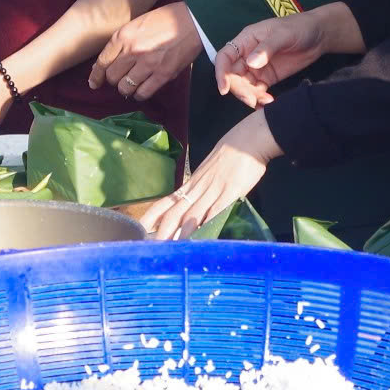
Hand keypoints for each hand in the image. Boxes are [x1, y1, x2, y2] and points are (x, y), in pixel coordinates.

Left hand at [88, 3, 199, 102]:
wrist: (193, 21)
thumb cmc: (165, 19)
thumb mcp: (137, 23)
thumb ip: (123, 41)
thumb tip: (109, 60)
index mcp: (123, 36)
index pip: (102, 62)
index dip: (95, 76)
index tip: (94, 83)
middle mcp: (132, 51)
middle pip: (112, 77)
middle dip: (113, 80)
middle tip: (120, 78)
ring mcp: (147, 64)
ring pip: (125, 88)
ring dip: (126, 88)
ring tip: (130, 85)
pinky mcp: (162, 75)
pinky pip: (143, 93)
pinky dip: (139, 94)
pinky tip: (141, 90)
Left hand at [139, 113, 278, 238]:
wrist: (248, 138)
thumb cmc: (230, 154)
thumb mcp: (209, 171)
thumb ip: (202, 190)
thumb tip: (195, 209)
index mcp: (191, 184)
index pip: (165, 203)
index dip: (151, 217)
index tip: (140, 231)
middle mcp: (197, 189)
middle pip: (174, 213)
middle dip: (162, 233)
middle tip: (153, 250)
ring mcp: (213, 190)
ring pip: (192, 215)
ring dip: (181, 234)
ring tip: (172, 251)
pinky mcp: (230, 191)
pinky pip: (216, 211)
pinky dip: (207, 225)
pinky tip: (203, 238)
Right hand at [215, 10, 335, 106]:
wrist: (319, 35)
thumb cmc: (299, 27)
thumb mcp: (283, 34)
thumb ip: (267, 48)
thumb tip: (250, 63)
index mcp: (245, 40)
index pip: (225, 57)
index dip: (221, 73)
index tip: (224, 89)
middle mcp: (247, 55)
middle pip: (233, 76)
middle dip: (239, 90)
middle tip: (252, 100)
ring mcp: (257, 68)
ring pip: (244, 86)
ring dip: (250, 97)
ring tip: (267, 101)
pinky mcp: (268, 78)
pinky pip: (257, 92)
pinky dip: (259, 100)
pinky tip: (268, 104)